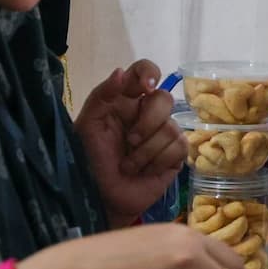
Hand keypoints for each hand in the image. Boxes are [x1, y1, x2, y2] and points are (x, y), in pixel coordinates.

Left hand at [75, 59, 184, 225]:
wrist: (101, 197)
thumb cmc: (90, 160)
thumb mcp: (88, 125)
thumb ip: (102, 95)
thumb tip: (121, 72)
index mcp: (125, 100)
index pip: (143, 71)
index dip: (149, 73)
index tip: (145, 87)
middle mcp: (147, 113)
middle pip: (164, 99)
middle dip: (147, 123)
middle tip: (129, 141)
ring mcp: (164, 133)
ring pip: (171, 127)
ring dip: (146, 151)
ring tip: (129, 165)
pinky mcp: (176, 154)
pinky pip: (179, 147)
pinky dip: (158, 161)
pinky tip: (145, 171)